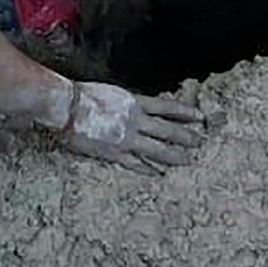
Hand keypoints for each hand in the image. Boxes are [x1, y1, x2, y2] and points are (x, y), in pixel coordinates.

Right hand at [59, 81, 204, 172]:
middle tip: (200, 142)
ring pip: (157, 149)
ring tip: (188, 160)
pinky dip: (148, 168)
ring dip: (174, 155)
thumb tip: (137, 108)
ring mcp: (127, 138)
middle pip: (167, 130)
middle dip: (186, 137)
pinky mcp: (115, 153)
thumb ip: (127, 103)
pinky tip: (158, 173)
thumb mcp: (113, 93)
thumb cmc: (84, 95)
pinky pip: (135, 163)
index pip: (167, 107)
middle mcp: (135, 120)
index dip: (185, 112)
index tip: (199, 117)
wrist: (67, 107)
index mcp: (135, 102)